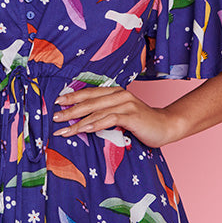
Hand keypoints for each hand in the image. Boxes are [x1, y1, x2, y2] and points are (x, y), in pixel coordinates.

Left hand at [52, 85, 177, 148]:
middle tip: (55, 117)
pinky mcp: (132, 116)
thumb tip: (81, 120)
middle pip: (89, 102)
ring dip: (79, 121)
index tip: (56, 102)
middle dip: (70, 110)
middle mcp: (120, 95)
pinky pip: (110, 119)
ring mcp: (126, 104)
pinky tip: (85, 129)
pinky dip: (96, 124)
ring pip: (97, 111)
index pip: (89, 93)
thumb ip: (105, 114)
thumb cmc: (141, 123)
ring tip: (65, 129)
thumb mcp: (121, 115)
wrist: (166, 126)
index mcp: (115, 92)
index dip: (72, 97)